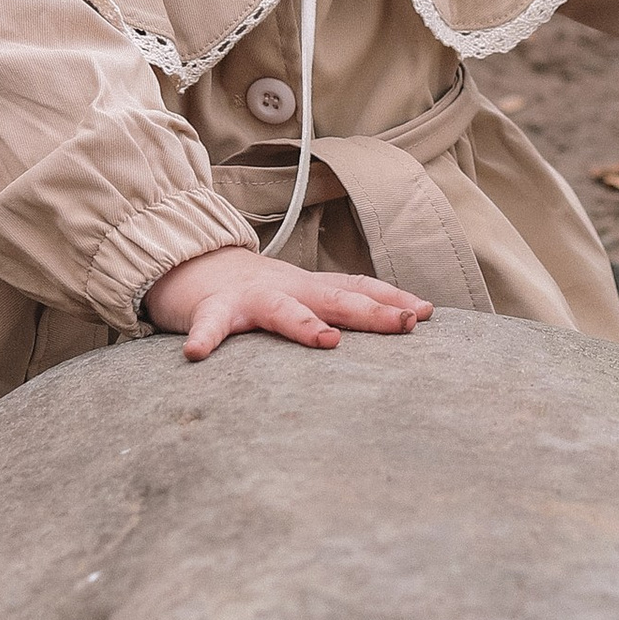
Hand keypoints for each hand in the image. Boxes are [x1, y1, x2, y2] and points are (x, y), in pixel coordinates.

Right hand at [142, 244, 431, 359]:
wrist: (191, 264)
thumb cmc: (253, 292)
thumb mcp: (300, 296)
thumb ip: (334, 309)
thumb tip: (390, 328)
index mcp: (311, 288)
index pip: (359, 288)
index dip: (393, 299)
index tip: (427, 313)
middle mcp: (288, 288)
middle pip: (336, 297)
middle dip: (374, 311)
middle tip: (407, 324)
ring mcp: (250, 297)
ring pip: (282, 309)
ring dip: (305, 324)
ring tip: (328, 341)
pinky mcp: (211, 308)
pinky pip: (209, 325)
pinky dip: (205, 338)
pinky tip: (197, 355)